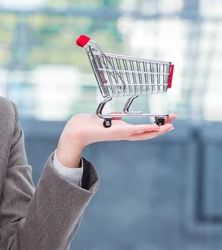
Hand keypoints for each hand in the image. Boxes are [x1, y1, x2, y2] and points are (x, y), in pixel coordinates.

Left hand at [55, 113, 176, 167]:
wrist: (77, 130)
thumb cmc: (88, 125)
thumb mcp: (105, 118)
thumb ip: (114, 117)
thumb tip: (120, 115)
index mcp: (122, 130)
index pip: (142, 130)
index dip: (155, 127)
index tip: (166, 122)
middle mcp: (123, 134)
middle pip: (147, 133)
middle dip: (161, 129)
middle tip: (174, 123)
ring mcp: (121, 134)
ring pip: (144, 134)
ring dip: (158, 130)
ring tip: (170, 126)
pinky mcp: (117, 132)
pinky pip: (134, 131)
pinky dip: (145, 129)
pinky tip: (155, 128)